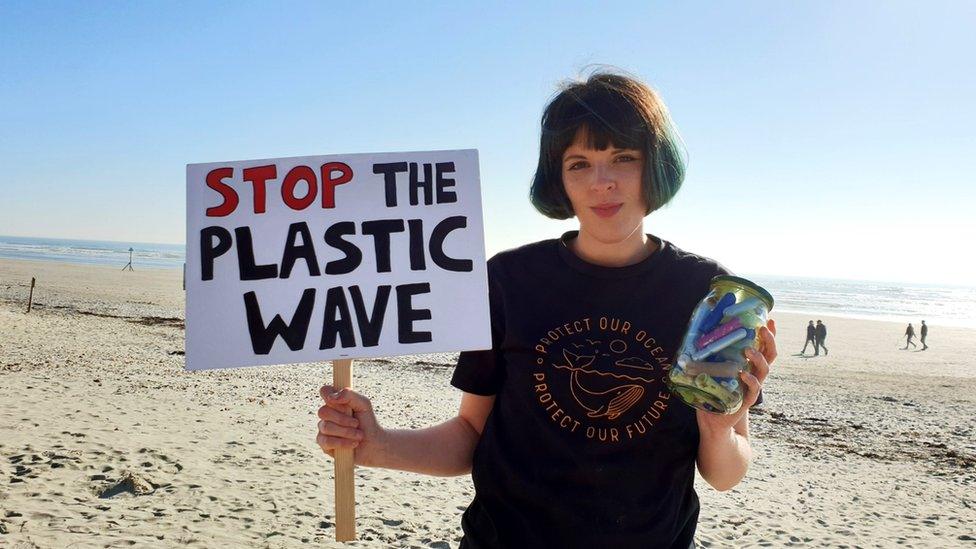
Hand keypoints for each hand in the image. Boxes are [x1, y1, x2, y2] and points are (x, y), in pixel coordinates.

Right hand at [316, 385, 385, 466]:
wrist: (374, 443)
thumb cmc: (368, 421)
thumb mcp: (364, 404)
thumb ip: (349, 395)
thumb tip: (331, 397)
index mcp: (336, 402)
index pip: (325, 391)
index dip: (329, 394)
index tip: (340, 402)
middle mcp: (327, 414)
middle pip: (323, 411)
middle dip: (343, 419)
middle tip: (357, 423)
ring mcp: (323, 429)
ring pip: (326, 427)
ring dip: (347, 432)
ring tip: (359, 435)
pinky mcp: (324, 444)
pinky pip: (326, 442)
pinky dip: (343, 442)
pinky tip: (353, 444)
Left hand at [697, 319, 776, 433]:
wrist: (714, 420)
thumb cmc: (712, 391)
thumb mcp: (711, 369)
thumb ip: (709, 355)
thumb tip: (694, 334)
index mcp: (748, 364)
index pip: (763, 347)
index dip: (769, 334)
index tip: (771, 319)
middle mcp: (754, 373)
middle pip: (770, 355)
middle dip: (769, 341)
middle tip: (763, 329)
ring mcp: (752, 387)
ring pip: (764, 370)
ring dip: (758, 358)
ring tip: (749, 350)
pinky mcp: (746, 400)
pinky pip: (753, 389)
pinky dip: (750, 380)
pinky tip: (744, 373)